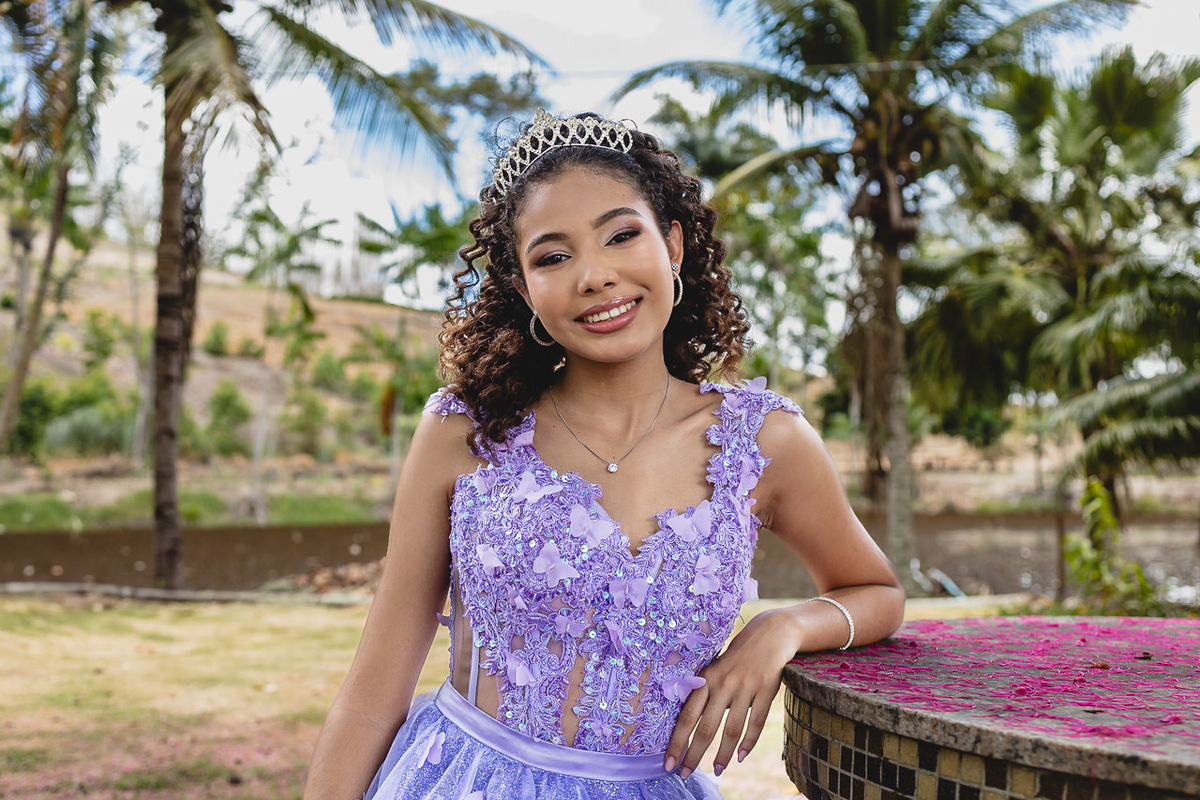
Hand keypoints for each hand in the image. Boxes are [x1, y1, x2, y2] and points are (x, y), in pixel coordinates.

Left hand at [663, 608, 799, 778]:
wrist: (768, 634)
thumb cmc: (735, 658)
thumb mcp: (713, 670)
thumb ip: (702, 694)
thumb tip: (685, 726)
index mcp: (705, 680)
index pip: (686, 717)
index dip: (677, 742)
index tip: (669, 763)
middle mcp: (723, 684)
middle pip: (706, 728)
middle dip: (694, 754)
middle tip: (685, 774)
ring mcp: (745, 687)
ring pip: (731, 729)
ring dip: (722, 754)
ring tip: (717, 771)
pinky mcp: (766, 689)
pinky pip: (756, 721)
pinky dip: (748, 742)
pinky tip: (740, 756)